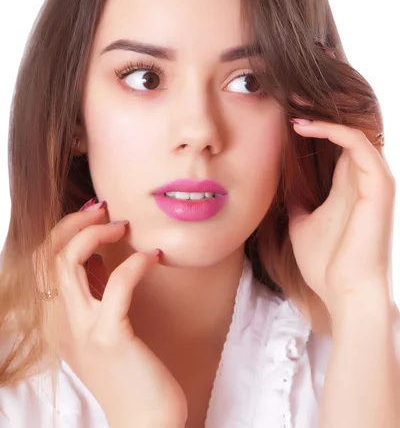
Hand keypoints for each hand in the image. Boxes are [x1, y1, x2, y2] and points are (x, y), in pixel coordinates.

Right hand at [33, 201, 186, 426]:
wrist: (145, 421)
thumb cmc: (129, 369)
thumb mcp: (100, 324)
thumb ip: (92, 290)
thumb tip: (97, 247)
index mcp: (55, 319)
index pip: (40, 260)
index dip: (63, 228)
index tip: (94, 214)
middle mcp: (59, 323)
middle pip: (47, 254)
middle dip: (75, 222)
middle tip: (106, 212)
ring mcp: (82, 330)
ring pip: (67, 261)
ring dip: (95, 234)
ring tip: (122, 227)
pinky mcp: (110, 337)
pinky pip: (116, 285)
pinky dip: (134, 263)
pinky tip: (153, 257)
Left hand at [287, 119, 395, 317]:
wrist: (344, 293)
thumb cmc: (326, 263)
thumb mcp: (302, 223)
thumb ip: (299, 202)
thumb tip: (282, 188)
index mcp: (347, 184)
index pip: (335, 142)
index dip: (314, 124)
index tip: (283, 113)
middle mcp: (363, 177)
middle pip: (345, 130)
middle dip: (318, 109)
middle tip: (289, 94)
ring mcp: (374, 180)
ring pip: (355, 130)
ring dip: (325, 115)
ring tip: (294, 106)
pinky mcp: (380, 185)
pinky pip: (359, 145)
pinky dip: (334, 130)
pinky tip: (307, 126)